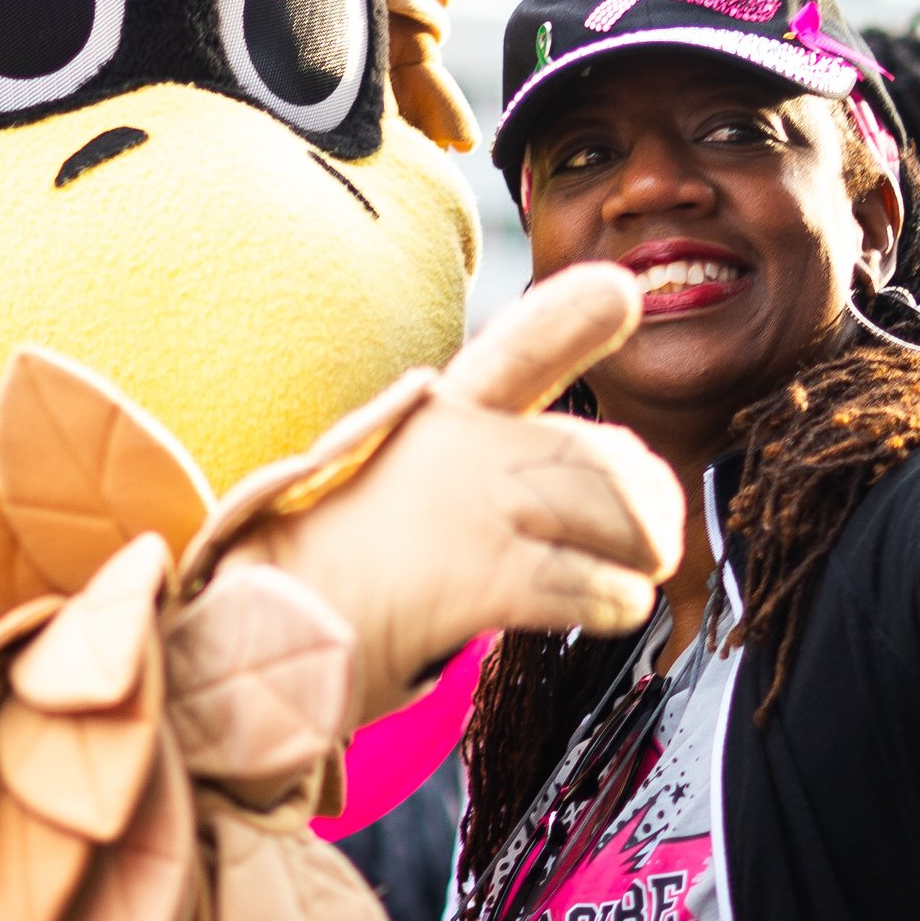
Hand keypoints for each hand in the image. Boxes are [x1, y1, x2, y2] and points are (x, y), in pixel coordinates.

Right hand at [239, 266, 683, 726]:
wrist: (263, 631)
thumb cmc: (330, 575)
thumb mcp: (397, 487)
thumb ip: (477, 469)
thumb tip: (566, 491)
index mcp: (435, 419)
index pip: (516, 351)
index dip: (571, 317)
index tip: (621, 290)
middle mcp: (456, 447)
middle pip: (594, 452)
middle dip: (646, 499)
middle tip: (657, 538)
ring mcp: (468, 507)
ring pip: (606, 508)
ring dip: (641, 546)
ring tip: (640, 574)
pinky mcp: (477, 574)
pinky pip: (583, 581)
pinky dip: (614, 598)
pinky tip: (613, 606)